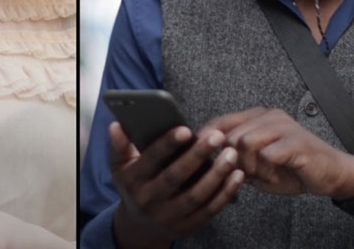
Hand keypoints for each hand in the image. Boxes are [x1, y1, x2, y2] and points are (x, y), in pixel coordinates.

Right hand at [107, 121, 243, 248]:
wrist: (141, 225)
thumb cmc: (134, 186)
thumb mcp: (120, 166)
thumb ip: (119, 145)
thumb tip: (116, 125)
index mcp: (132, 180)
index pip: (150, 160)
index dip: (167, 145)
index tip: (186, 129)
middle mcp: (149, 200)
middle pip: (175, 177)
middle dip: (197, 155)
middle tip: (216, 136)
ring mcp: (169, 216)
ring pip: (196, 195)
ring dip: (217, 174)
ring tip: (231, 154)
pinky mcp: (187, 226)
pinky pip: (210, 210)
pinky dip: (225, 193)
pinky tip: (237, 176)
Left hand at [206, 106, 353, 198]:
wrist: (329, 174)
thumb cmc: (290, 169)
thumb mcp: (255, 163)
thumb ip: (234, 156)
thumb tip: (205, 157)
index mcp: (257, 117)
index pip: (221, 121)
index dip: (206, 138)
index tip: (200, 154)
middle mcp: (269, 116)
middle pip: (230, 135)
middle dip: (233, 160)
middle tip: (246, 174)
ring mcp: (284, 126)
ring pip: (245, 142)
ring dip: (249, 166)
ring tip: (262, 175)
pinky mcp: (296, 141)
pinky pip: (266, 155)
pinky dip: (266, 171)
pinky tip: (275, 175)